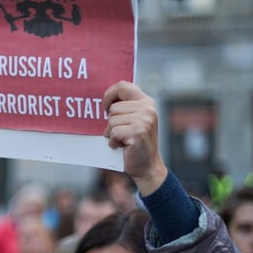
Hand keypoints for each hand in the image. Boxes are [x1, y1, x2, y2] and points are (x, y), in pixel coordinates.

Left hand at [103, 81, 167, 195]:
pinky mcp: (138, 131)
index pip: (122, 86)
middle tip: (121, 133)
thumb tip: (104, 101)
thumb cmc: (134, 143)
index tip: (105, 108)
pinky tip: (123, 146)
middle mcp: (147, 108)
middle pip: (114, 108)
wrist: (147, 166)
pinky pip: (114, 132)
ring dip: (112, 133)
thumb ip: (124, 108)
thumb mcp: (132, 120)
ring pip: (112, 120)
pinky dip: (114, 141)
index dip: (109, 95)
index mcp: (146, 102)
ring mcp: (144, 119)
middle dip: (111, 123)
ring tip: (123, 140)